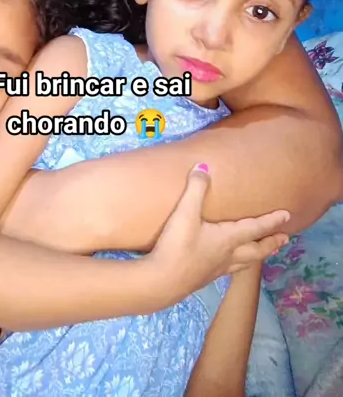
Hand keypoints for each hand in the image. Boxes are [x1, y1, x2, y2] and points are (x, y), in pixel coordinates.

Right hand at [145, 163, 288, 307]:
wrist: (162, 282)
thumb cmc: (177, 246)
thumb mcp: (185, 213)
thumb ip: (196, 189)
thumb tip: (203, 167)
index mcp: (228, 239)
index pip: (256, 228)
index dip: (272, 221)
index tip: (288, 216)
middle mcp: (228, 255)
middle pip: (256, 250)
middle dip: (271, 243)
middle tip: (285, 239)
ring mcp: (217, 269)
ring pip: (244, 263)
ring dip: (257, 257)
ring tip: (264, 254)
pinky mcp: (204, 278)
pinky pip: (229, 270)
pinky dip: (237, 265)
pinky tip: (229, 265)